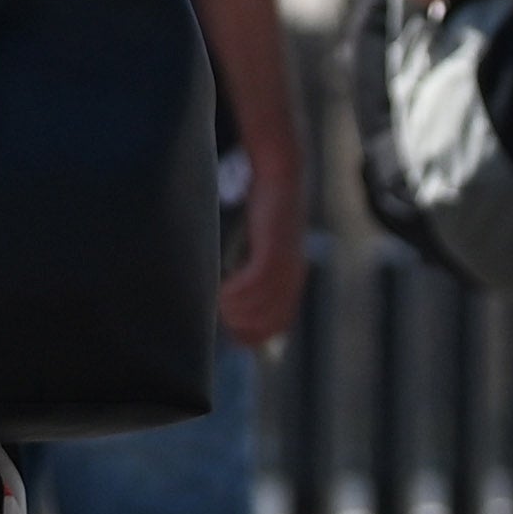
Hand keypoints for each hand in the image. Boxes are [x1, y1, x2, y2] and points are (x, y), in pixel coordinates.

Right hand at [219, 165, 308, 349]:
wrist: (281, 177)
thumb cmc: (267, 213)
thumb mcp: (264, 247)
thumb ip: (256, 272)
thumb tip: (233, 300)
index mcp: (293, 280)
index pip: (278, 324)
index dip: (254, 336)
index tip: (231, 335)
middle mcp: (293, 276)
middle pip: (269, 320)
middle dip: (242, 325)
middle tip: (221, 317)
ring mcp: (285, 264)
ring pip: (261, 304)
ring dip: (235, 309)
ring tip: (219, 302)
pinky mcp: (274, 248)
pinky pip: (255, 281)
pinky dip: (237, 290)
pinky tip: (223, 288)